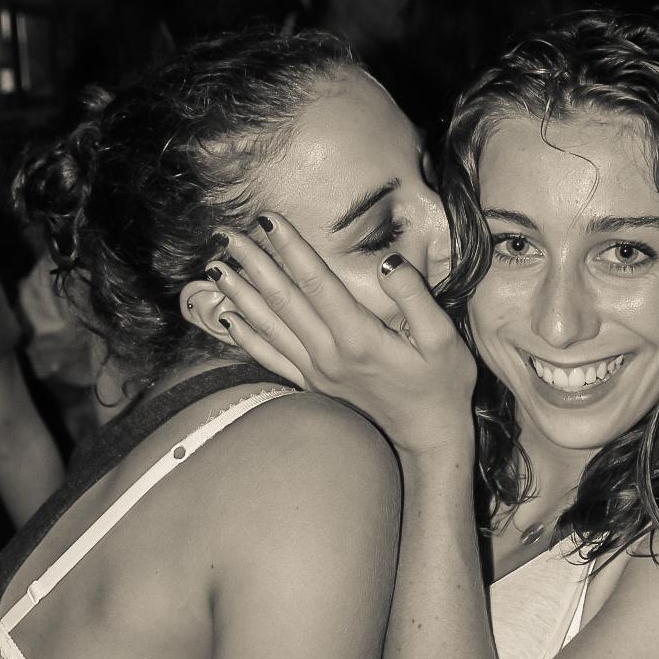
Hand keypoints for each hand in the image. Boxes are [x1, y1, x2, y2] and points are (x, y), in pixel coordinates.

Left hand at [205, 218, 476, 454]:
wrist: (429, 439)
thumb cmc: (442, 386)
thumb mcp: (443, 339)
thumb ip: (416, 296)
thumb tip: (389, 262)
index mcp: (359, 337)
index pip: (316, 282)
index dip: (290, 248)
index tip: (267, 219)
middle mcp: (330, 355)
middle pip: (283, 301)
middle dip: (253, 264)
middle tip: (227, 234)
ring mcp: (318, 373)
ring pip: (270, 328)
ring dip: (242, 296)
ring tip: (216, 269)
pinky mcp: (315, 387)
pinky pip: (272, 359)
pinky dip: (248, 338)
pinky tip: (229, 319)